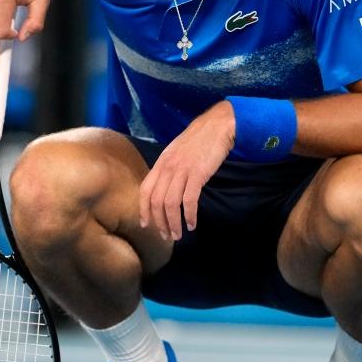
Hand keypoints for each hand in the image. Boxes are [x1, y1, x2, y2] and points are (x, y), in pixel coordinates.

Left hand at [140, 101, 235, 240]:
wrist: (217, 125)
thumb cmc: (200, 139)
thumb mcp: (177, 152)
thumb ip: (169, 168)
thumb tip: (166, 187)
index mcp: (161, 162)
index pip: (145, 190)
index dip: (143, 210)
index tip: (146, 225)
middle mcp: (168, 167)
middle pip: (156, 201)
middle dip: (159, 222)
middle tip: (166, 236)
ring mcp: (182, 170)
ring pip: (170, 204)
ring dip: (173, 223)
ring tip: (178, 235)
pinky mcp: (197, 173)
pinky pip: (189, 200)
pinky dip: (189, 215)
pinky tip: (192, 224)